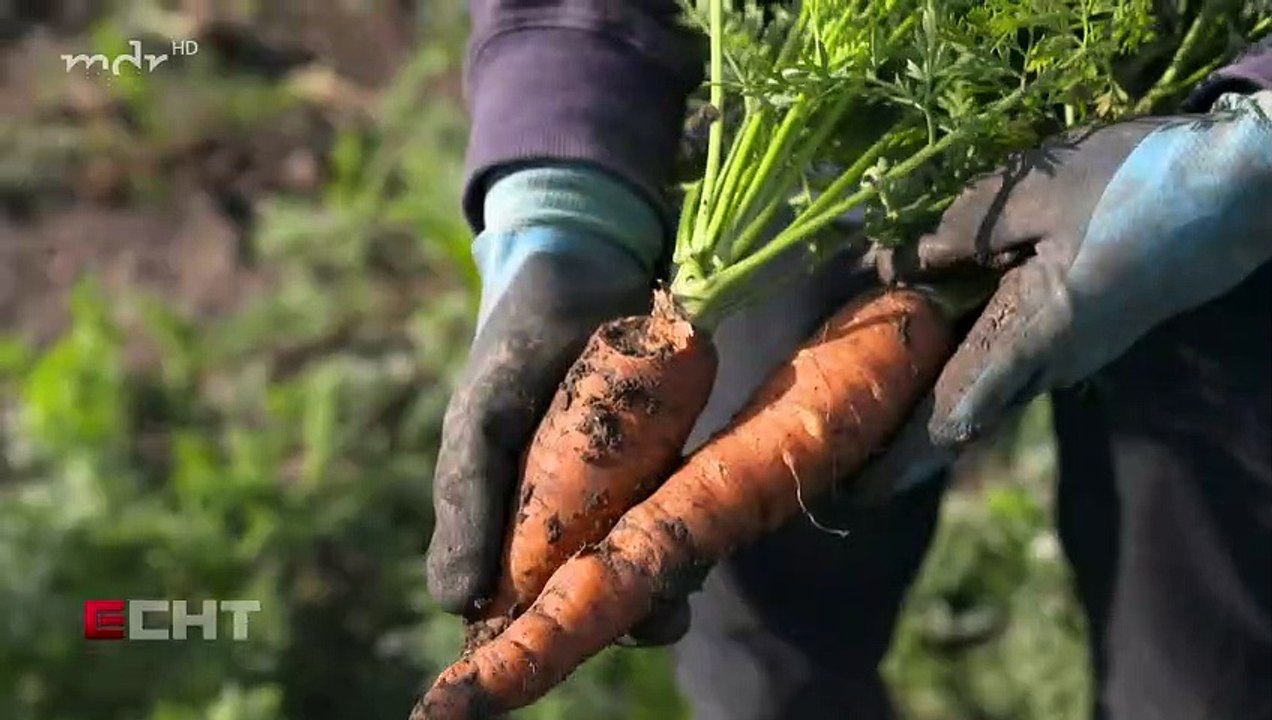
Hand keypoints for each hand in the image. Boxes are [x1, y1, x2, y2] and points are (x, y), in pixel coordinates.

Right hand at [425, 164, 690, 645]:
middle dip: (621, 608)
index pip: (518, 601)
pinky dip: (692, 526)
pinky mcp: (667, 465)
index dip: (539, 627)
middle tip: (649, 611)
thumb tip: (453, 605)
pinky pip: (681, 515)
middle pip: (590, 592)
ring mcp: (618, 494)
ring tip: (677, 573)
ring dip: (663, 580)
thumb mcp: (483, 422)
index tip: (563, 631)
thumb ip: (466, 503)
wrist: (588, 271)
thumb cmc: (518, 348)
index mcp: (506, 518)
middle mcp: (562, 516)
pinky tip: (697, 521)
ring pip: (640, 564)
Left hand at [879, 90, 1271, 447]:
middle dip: (908, 444)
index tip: (859, 489)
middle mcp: (1057, 363)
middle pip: (967, 417)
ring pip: (991, 393)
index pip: (953, 415)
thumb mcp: (1036, 193)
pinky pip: (1016, 366)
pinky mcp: (1091, 334)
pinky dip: (966, 372)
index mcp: (1036, 337)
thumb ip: (957, 232)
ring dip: (934, 407)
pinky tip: (935, 354)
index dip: (903, 457)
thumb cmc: (1137, 183)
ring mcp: (1079, 354)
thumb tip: (897, 265)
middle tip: (853, 463)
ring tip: (878, 414)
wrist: (1243, 188)